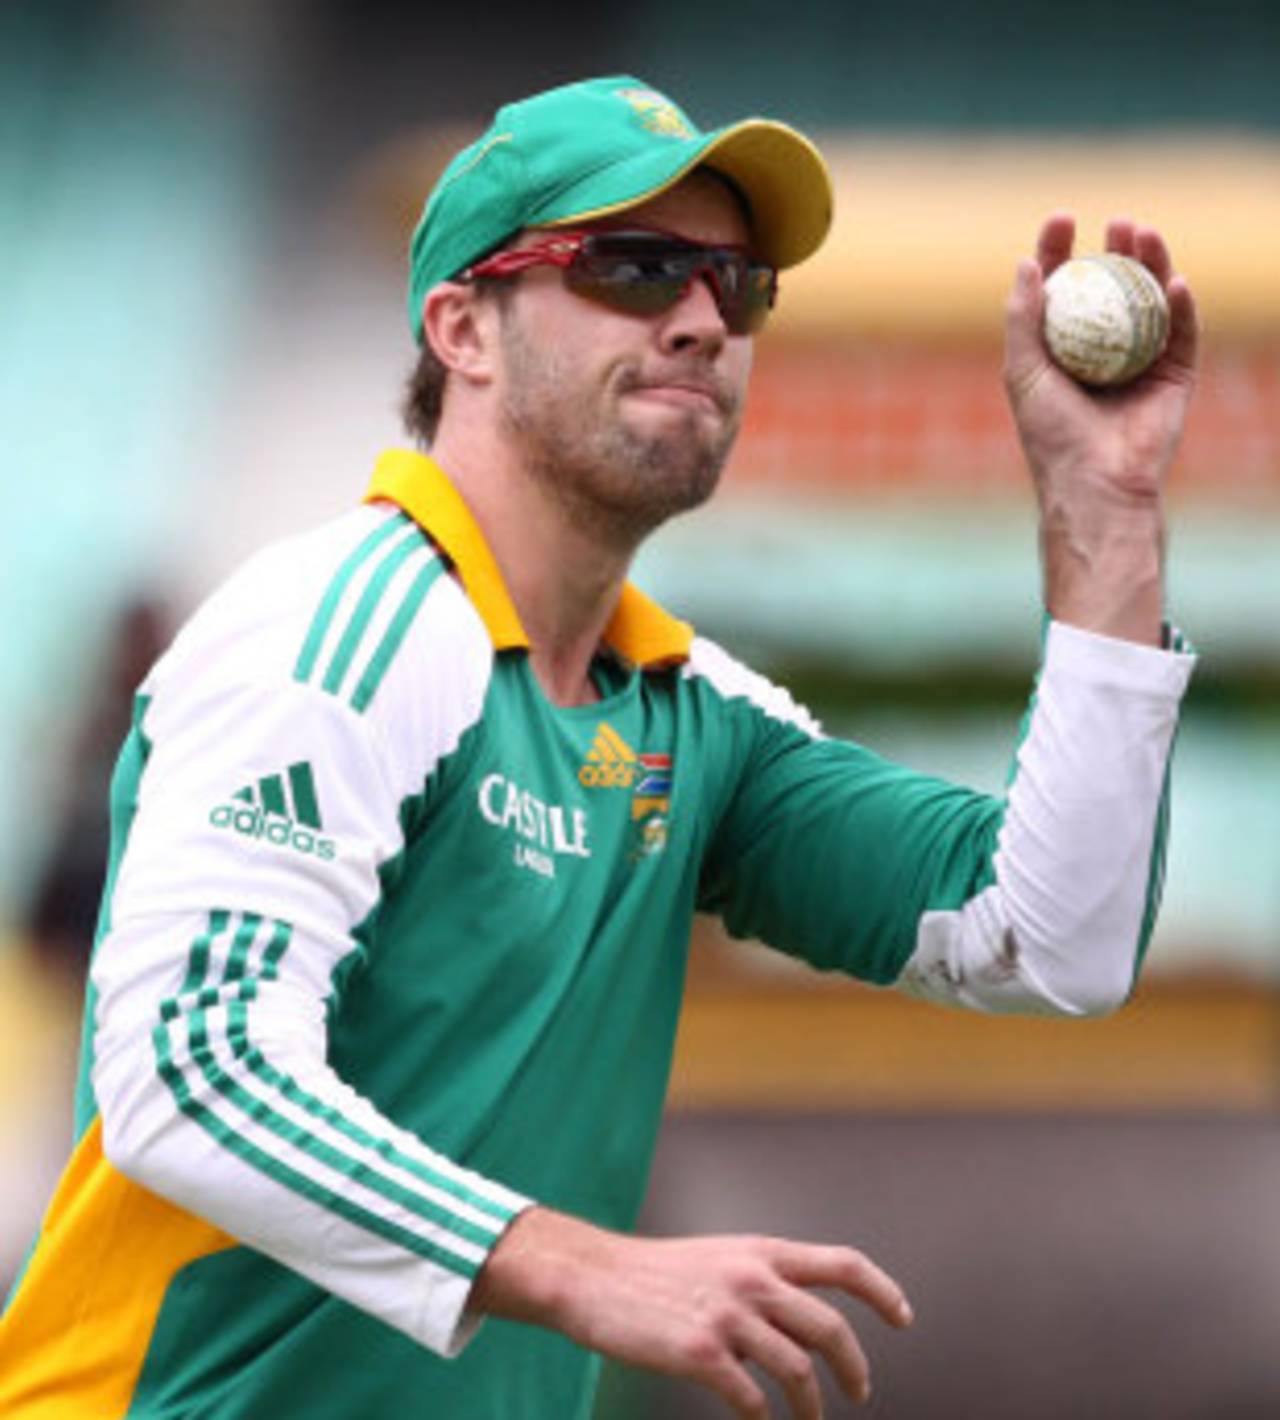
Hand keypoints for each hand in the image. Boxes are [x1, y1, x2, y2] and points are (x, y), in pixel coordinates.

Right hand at [471, 1206, 913, 1417]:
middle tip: (859, 1391)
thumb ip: (762, 1277)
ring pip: (799, 1371)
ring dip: (812, 1404)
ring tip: (809, 1418)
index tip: (902, 1318)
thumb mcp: (720, 1256)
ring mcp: (727, 1317)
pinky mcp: (701, 1354)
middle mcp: (752, 1279)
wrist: (593, 1277)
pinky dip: (764, 1418)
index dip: (881, 1291)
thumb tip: (800, 1315)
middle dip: (854, 1367)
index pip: (842, 1264)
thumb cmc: (655, 1273)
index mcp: (761, 1251)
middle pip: (831, 1328)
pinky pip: (753, 1399)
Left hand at [1003, 214, 1199, 644]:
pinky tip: (1174, 281)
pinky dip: (1181, 306)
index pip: (1064, 288)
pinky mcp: (1174, 377)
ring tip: (1145, 233)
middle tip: (1117, 221)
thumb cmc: (1050, 434)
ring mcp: (1141, 362)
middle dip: (1116, 248)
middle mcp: (1102, 351)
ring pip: (1150, 301)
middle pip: (1113, 286)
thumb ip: (1022, 319)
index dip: (1063, 250)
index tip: (1064, 218)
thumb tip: (1026, 263)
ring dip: (1152, 263)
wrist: (1095, 484)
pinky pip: (1182, 333)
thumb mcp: (1023, 372)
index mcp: (1062, 349)